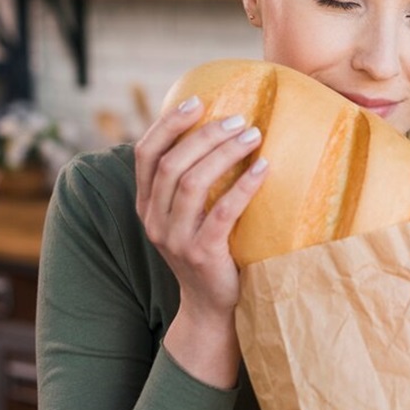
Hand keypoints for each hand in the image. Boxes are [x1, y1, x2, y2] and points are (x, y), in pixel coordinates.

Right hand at [134, 95, 268, 386]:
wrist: (211, 308)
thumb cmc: (209, 251)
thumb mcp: (190, 216)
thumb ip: (192, 182)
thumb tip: (218, 132)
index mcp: (147, 205)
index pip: (145, 154)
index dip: (167, 124)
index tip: (195, 101)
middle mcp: (154, 220)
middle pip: (172, 163)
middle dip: (205, 135)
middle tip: (239, 119)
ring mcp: (175, 238)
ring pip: (192, 183)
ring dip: (225, 153)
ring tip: (253, 136)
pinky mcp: (202, 253)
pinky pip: (221, 213)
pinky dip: (243, 186)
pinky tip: (264, 169)